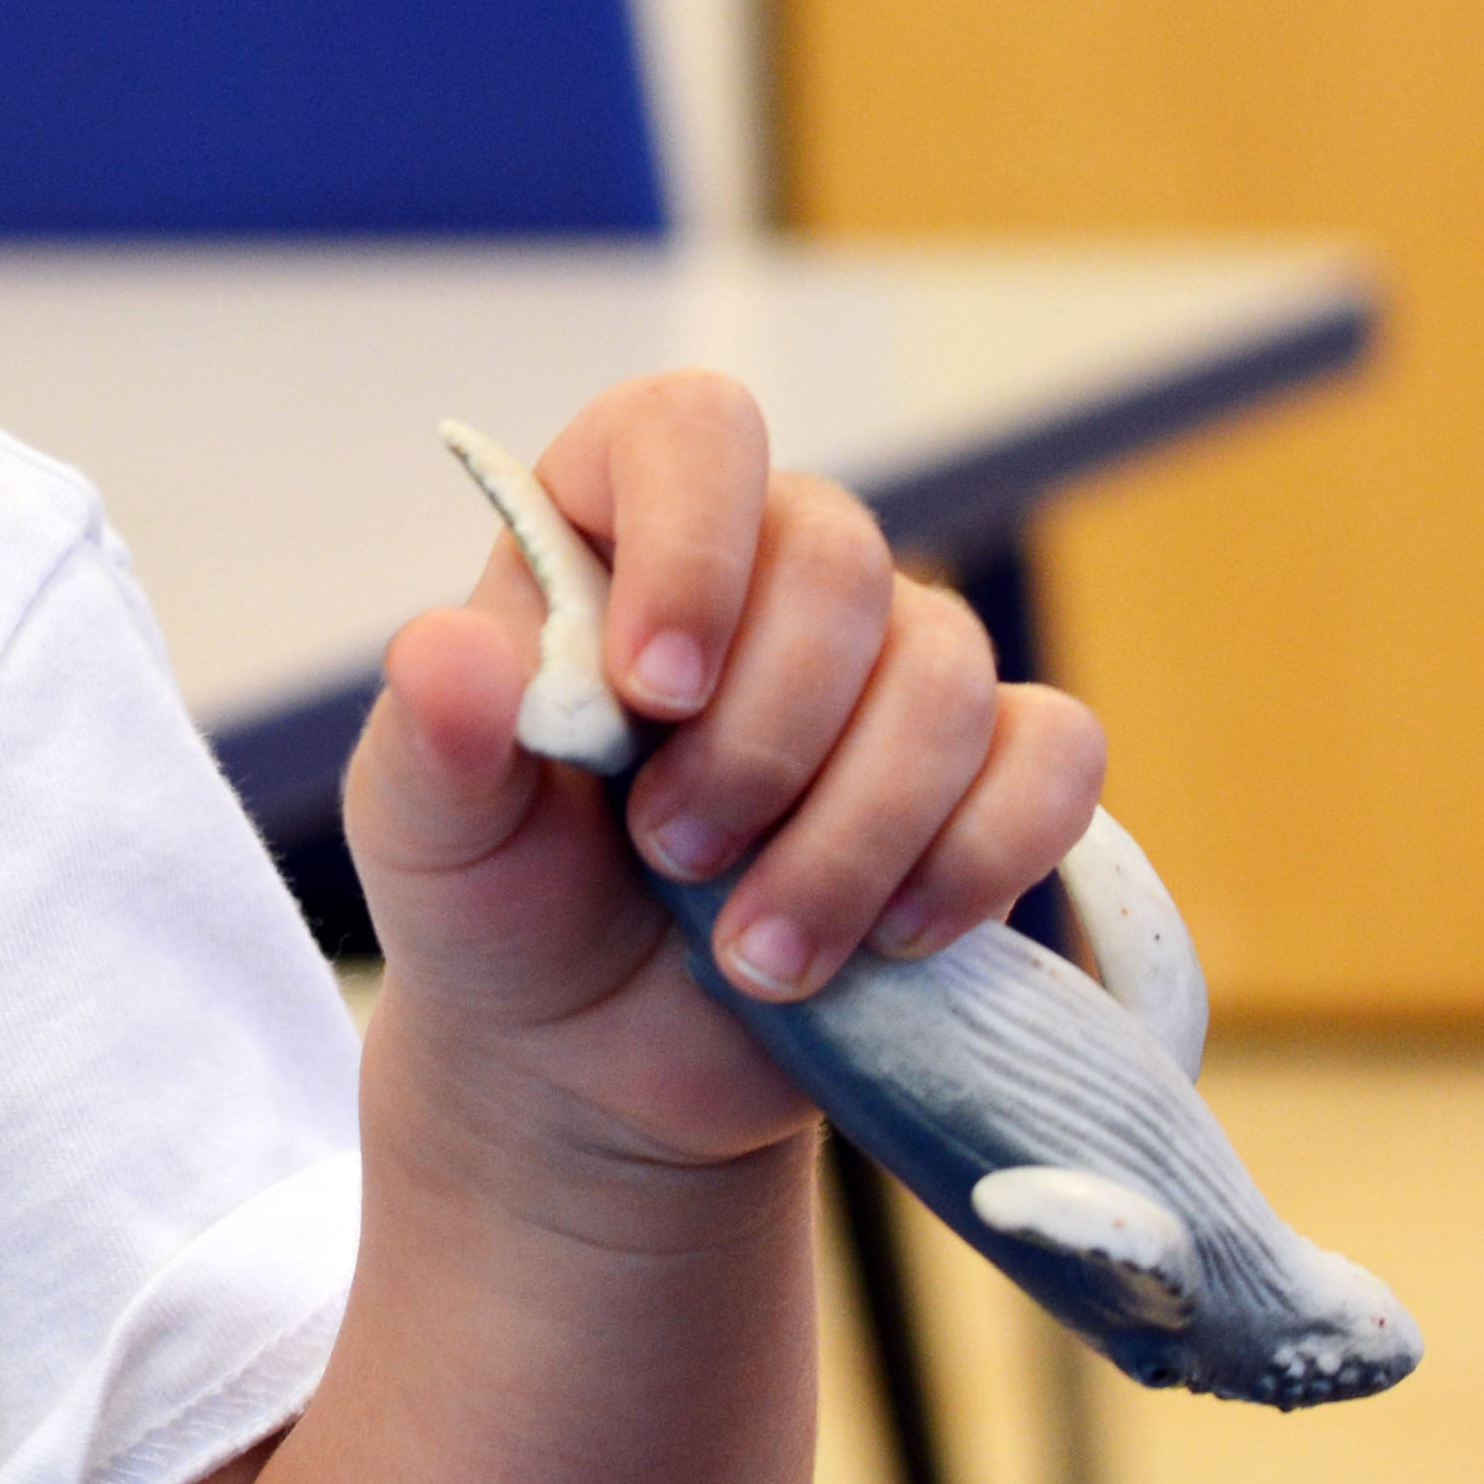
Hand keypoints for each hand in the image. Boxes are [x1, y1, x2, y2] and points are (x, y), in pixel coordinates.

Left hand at [338, 372, 1107, 1183]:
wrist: (588, 1056)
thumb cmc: (500, 905)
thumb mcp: (428, 833)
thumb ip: (435, 737)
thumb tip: (445, 652)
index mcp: (613, 532)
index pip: (692, 427)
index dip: (693, 542)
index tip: (652, 693)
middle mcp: (764, 575)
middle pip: (841, 558)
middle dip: (763, 738)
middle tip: (672, 857)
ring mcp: (886, 671)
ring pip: (946, 673)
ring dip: (851, 834)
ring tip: (752, 951)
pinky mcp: (983, 775)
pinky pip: (1055, 754)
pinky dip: (981, 856)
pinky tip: (888, 939)